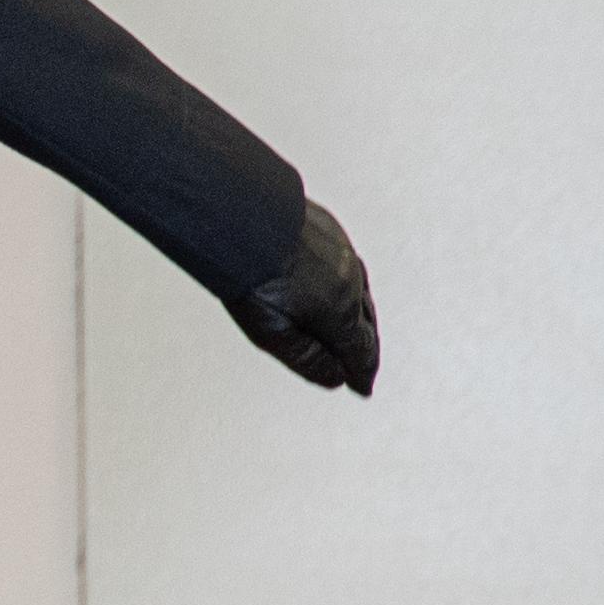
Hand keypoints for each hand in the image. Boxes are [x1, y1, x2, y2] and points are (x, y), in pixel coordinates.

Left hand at [228, 196, 378, 393]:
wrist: (238, 216)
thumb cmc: (249, 274)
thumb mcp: (272, 333)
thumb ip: (307, 359)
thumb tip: (336, 379)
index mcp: (341, 311)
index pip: (360, 351)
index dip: (360, 373)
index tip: (362, 388)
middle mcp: (351, 282)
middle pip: (365, 325)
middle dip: (364, 350)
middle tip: (361, 368)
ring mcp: (343, 253)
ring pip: (360, 293)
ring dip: (360, 318)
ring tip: (354, 332)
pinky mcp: (330, 231)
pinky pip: (349, 267)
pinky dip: (349, 287)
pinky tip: (339, 288)